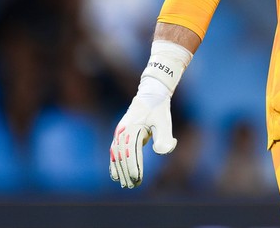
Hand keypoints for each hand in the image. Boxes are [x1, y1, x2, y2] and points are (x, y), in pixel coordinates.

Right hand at [109, 39, 191, 187]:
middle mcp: (123, 130)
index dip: (133, 166)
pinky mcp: (120, 134)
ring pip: (116, 155)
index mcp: (132, 127)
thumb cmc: (159, 108)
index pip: (131, 151)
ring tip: (126, 184)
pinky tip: (116, 175)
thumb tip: (161, 153)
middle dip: (127, 171)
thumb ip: (164, 137)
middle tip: (133, 185)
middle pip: (121, 155)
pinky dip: (114, 163)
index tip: (138, 178)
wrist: (151, 93)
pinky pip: (115, 151)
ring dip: (120, 170)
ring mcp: (119, 132)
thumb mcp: (164, 121)